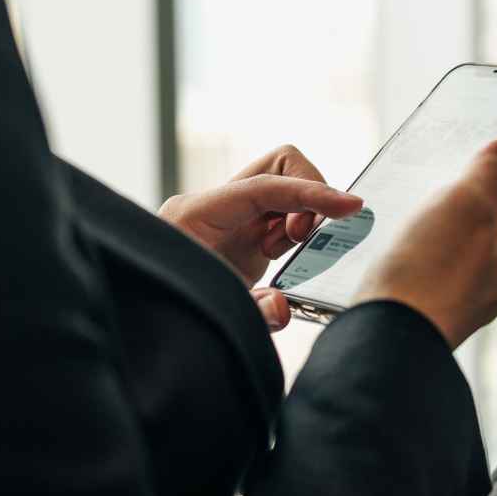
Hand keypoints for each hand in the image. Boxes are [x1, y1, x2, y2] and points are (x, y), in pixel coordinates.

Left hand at [159, 145, 362, 327]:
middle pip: (277, 168)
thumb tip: (282, 307)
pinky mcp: (241, 237)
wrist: (145, 327)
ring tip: (283, 254)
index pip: (264, 185)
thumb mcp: (210, 314)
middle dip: (305, 196)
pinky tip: (280, 260)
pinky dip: (294, 234)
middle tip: (297, 240)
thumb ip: (250, 311)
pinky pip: (281, 216)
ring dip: (300, 218)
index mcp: (197, 215)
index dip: (310, 192)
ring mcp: (229, 220)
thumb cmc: (168, 311)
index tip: (351, 205)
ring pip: (284, 190)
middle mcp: (215, 208)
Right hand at [355, 139, 496, 350]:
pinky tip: (393, 256)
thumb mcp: (464, 203)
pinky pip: (425, 276)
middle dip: (460, 201)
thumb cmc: (429, 268)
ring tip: (407, 218)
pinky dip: (415, 260)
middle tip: (431, 180)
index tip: (472, 147)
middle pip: (482, 225)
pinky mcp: (425, 315)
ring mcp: (458, 302)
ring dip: (434, 232)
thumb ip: (488, 172)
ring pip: (452, 253)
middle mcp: (491, 281)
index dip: (494, 165)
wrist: (388, 338)